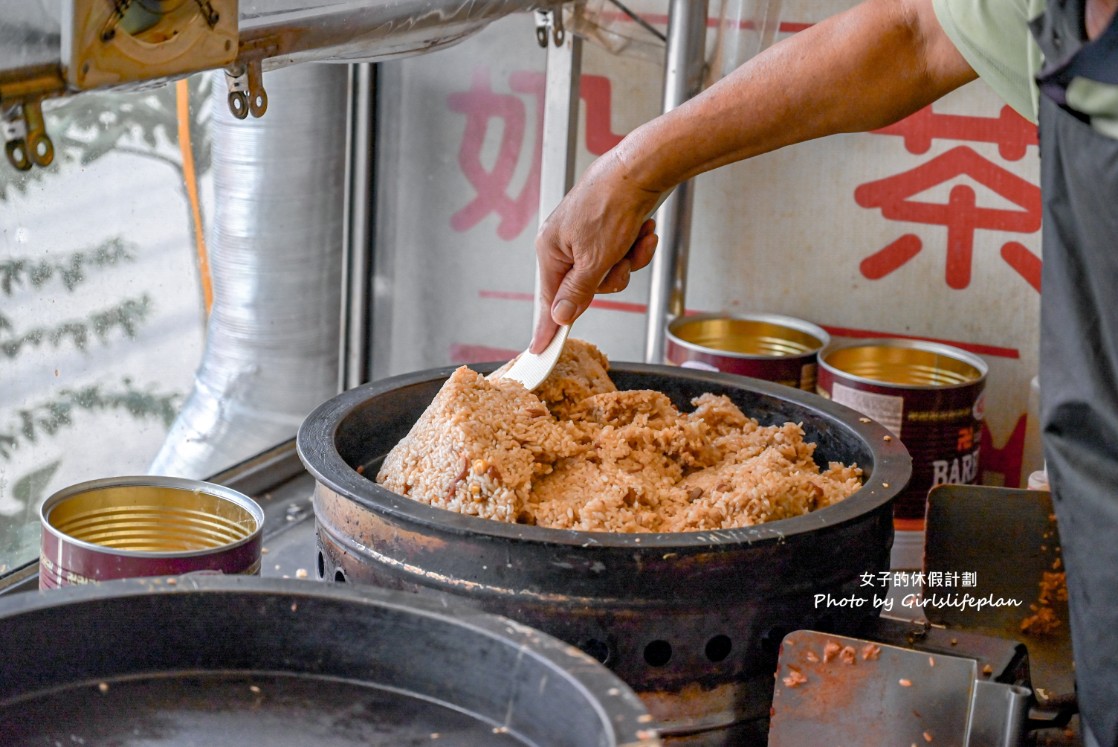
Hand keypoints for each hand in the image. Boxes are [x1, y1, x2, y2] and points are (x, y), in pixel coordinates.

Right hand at [530, 150, 661, 352]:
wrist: (641, 169)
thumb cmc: (612, 205)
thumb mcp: (594, 260)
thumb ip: (577, 292)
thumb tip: (559, 316)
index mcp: (551, 250)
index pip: (549, 299)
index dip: (547, 326)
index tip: (539, 351)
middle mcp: (565, 244)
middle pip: (586, 288)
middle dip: (611, 277)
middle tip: (619, 261)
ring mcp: (588, 236)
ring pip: (610, 272)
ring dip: (629, 261)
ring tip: (636, 239)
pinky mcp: (610, 230)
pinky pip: (623, 255)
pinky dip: (637, 247)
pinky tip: (644, 232)